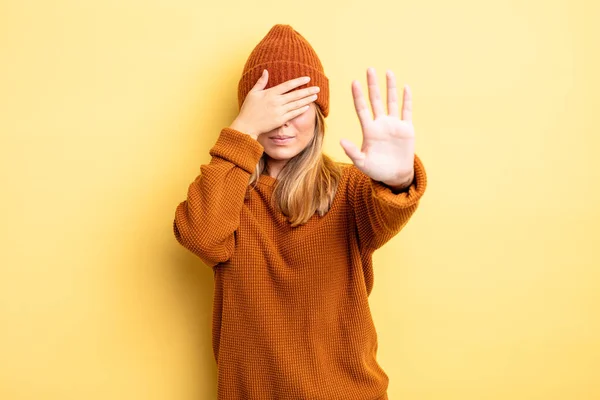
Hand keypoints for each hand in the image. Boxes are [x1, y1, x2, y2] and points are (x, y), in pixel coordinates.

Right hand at [229, 70, 320, 138]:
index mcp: (270, 93)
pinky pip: (293, 114)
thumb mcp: (253, 93)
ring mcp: (279, 111)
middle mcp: (276, 102)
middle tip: (318, 88)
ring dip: (307, 100)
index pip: (288, 85)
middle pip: (295, 95)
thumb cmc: (248, 109)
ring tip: (315, 96)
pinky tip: (307, 106)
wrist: (247, 125)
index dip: (298, 81)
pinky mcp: (280, 120)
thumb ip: (261, 82)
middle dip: (308, 91)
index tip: (308, 78)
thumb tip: (266, 71)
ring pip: (296, 104)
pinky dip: (301, 110)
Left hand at [340, 67, 414, 187]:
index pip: (362, 109)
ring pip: (391, 101)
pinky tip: (405, 87)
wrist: (395, 175)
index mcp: (369, 130)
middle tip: (369, 69)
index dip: (358, 96)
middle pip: (376, 100)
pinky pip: (406, 111)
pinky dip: (406, 100)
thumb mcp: (362, 163)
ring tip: (388, 72)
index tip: (354, 82)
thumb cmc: (376, 170)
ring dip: (390, 87)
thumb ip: (352, 152)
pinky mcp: (406, 129)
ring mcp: (394, 125)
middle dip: (373, 85)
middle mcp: (380, 124)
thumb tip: (341, 141)